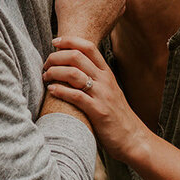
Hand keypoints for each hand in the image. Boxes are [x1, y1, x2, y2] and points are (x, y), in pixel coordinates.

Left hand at [43, 36, 151, 163]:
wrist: (133, 138)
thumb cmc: (116, 116)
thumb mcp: (108, 91)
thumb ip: (94, 79)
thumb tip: (72, 70)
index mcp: (107, 73)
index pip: (88, 47)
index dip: (69, 41)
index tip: (55, 42)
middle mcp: (105, 80)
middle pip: (77, 56)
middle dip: (56, 57)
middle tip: (46, 64)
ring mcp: (102, 95)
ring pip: (74, 74)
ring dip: (55, 72)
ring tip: (46, 76)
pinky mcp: (98, 111)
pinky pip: (76, 96)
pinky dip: (60, 91)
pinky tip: (52, 91)